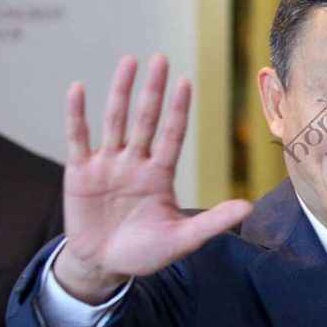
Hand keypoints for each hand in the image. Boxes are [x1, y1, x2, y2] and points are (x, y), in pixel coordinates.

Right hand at [54, 54, 251, 304]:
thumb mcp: (182, 240)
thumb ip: (213, 222)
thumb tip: (249, 207)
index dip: (179, 110)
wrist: (104, 267)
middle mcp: (135, 163)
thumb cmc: (145, 252)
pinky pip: (78, 138)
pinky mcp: (80, 173)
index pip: (172, 135)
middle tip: (161, 59)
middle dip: (154, 91)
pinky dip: (77, 114)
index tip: (187, 82)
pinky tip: (78, 89)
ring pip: (115, 121)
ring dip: (121, 91)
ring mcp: (108, 165)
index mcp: (160, 175)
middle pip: (146, 119)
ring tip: (129, 61)